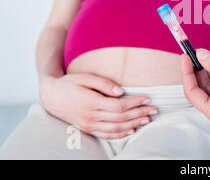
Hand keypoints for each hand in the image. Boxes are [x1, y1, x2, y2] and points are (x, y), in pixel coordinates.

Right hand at [39, 73, 157, 138]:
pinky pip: (106, 135)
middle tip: (154, 109)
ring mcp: (88, 125)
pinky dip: (120, 134)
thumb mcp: (85, 77)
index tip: (147, 98)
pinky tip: (131, 130)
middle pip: (120, 118)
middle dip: (139, 113)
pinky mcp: (87, 129)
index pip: (118, 106)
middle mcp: (90, 116)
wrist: (51, 95)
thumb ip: (104, 84)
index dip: (135, 103)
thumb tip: (121, 91)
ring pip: (115, 128)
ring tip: (147, 119)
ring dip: (133, 124)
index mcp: (90, 102)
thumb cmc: (70, 83)